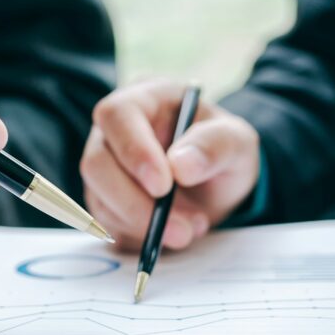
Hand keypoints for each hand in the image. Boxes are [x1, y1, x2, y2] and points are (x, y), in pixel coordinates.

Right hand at [80, 80, 259, 251]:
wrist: (217, 184)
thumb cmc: (222, 150)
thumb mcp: (237, 141)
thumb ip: (215, 145)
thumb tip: (181, 166)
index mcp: (143, 98)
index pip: (117, 115)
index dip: (133, 150)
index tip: (163, 187)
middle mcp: (113, 130)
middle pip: (96, 163)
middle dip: (137, 204)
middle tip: (182, 230)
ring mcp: (104, 166)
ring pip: (99, 199)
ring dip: (143, 224)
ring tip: (189, 231)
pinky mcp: (103, 200)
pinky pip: (106, 223)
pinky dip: (138, 236)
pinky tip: (170, 233)